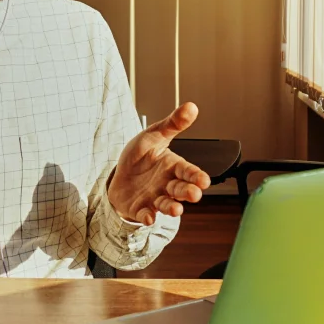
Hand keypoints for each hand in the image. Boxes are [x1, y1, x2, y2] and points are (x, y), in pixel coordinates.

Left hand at [107, 102, 211, 224]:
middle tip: (194, 195)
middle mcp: (168, 184)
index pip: (188, 171)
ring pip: (167, 205)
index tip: (204, 181)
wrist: (119, 175)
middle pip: (181, 190)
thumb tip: (191, 106)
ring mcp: (155, 198)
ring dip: (172, 208)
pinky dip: (147, 217)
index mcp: (173, 166)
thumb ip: (172, 124)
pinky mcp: (140, 209)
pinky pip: (145, 214)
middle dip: (188, 193)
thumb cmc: (141, 156)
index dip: (196, 176)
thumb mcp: (153, 135)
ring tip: (175, 210)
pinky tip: (149, 217)